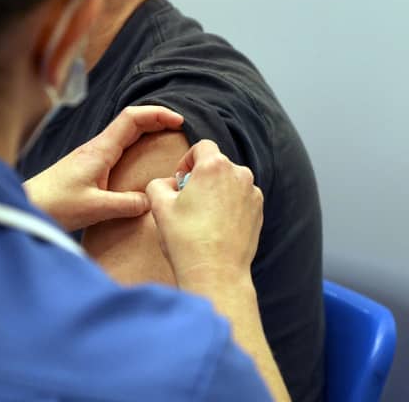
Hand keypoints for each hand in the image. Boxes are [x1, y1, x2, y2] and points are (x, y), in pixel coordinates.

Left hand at [24, 106, 183, 230]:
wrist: (26, 206)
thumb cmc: (54, 205)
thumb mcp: (95, 208)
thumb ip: (126, 204)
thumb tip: (151, 200)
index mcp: (100, 150)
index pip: (132, 119)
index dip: (157, 114)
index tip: (179, 121)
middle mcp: (96, 148)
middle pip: (130, 122)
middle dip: (156, 120)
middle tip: (179, 129)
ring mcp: (90, 156)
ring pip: (123, 134)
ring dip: (146, 131)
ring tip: (166, 141)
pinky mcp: (86, 167)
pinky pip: (116, 148)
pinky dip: (134, 146)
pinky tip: (140, 161)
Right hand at [145, 140, 263, 285]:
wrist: (215, 272)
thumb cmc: (186, 238)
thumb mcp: (159, 206)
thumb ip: (158, 184)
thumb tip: (167, 185)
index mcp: (214, 166)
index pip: (202, 146)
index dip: (187, 160)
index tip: (180, 179)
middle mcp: (239, 174)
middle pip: (217, 164)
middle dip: (201, 177)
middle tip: (187, 200)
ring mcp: (252, 194)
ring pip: (230, 182)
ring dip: (216, 191)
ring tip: (202, 216)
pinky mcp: (259, 212)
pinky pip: (241, 199)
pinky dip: (229, 206)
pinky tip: (216, 226)